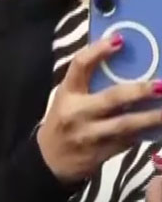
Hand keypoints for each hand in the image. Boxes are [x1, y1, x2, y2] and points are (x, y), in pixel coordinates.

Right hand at [36, 34, 161, 183]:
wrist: (49, 161)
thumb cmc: (64, 122)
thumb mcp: (68, 99)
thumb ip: (91, 84)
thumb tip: (130, 65)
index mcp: (67, 93)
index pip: (79, 66)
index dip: (97, 52)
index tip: (119, 40)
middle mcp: (76, 113)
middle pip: (112, 98)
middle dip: (139, 91)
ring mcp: (89, 135)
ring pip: (126, 124)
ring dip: (152, 117)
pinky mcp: (101, 152)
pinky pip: (129, 141)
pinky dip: (147, 133)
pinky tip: (160, 127)